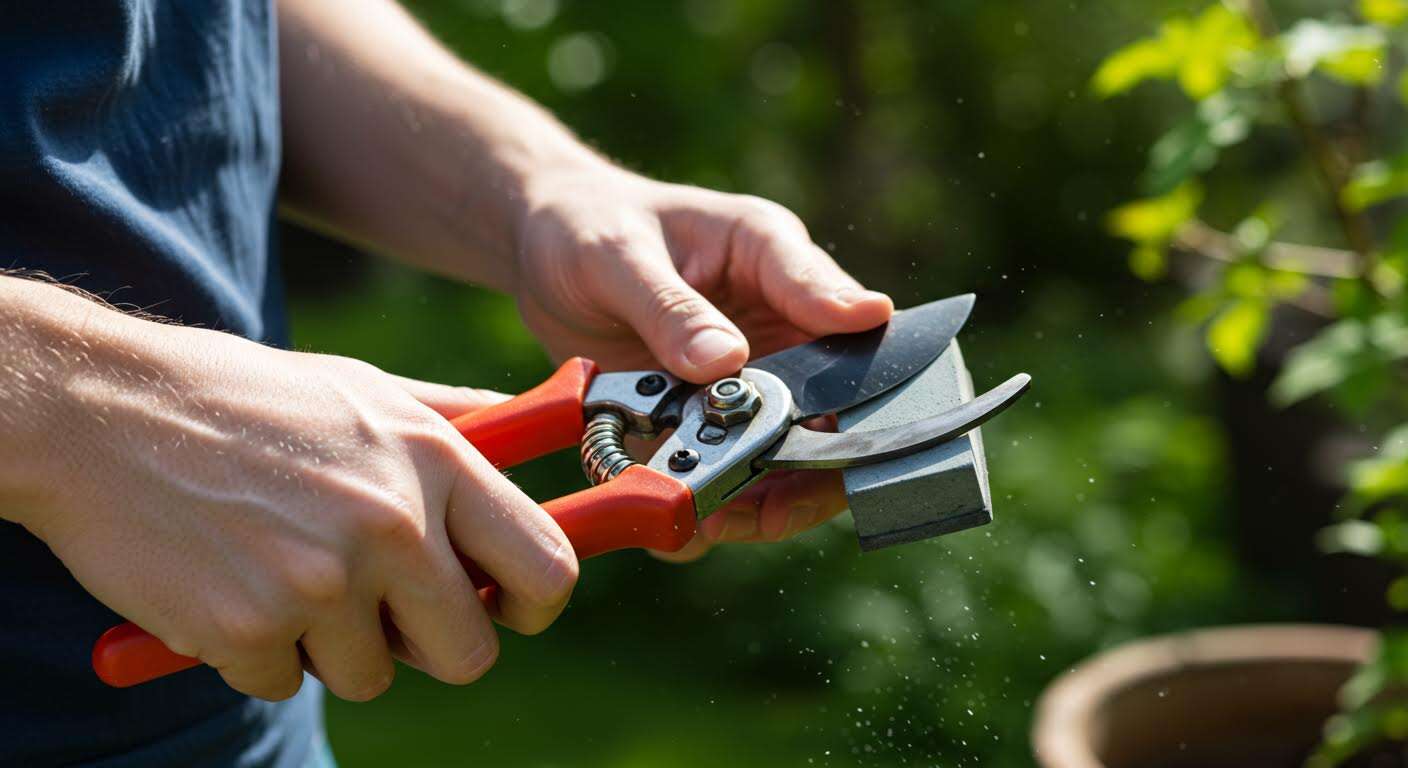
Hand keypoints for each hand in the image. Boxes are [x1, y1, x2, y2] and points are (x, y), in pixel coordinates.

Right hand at [24, 311, 576, 701]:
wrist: (100, 411)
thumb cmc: (243, 399)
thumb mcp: (364, 388)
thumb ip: (453, 422)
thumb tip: (527, 424)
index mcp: (434, 461)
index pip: (545, 569)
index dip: (535, 606)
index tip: (506, 611)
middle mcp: (391, 523)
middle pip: (469, 653)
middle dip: (429, 646)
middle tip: (383, 611)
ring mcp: (320, 581)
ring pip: (371, 676)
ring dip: (332, 644)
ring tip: (284, 569)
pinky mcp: (248, 628)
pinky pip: (283, 680)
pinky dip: (258, 650)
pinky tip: (229, 581)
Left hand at [513, 164, 892, 553]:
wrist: (544, 255)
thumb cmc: (587, 226)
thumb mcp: (616, 256)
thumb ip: (671, 309)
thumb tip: (727, 362)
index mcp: (769, 256)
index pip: (833, 305)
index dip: (856, 364)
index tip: (846, 414)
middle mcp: (778, 321)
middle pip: (836, 402)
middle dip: (815, 463)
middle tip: (774, 504)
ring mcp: (752, 377)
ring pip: (795, 452)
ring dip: (767, 497)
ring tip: (717, 520)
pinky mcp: (714, 421)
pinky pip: (737, 476)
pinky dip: (717, 508)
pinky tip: (686, 525)